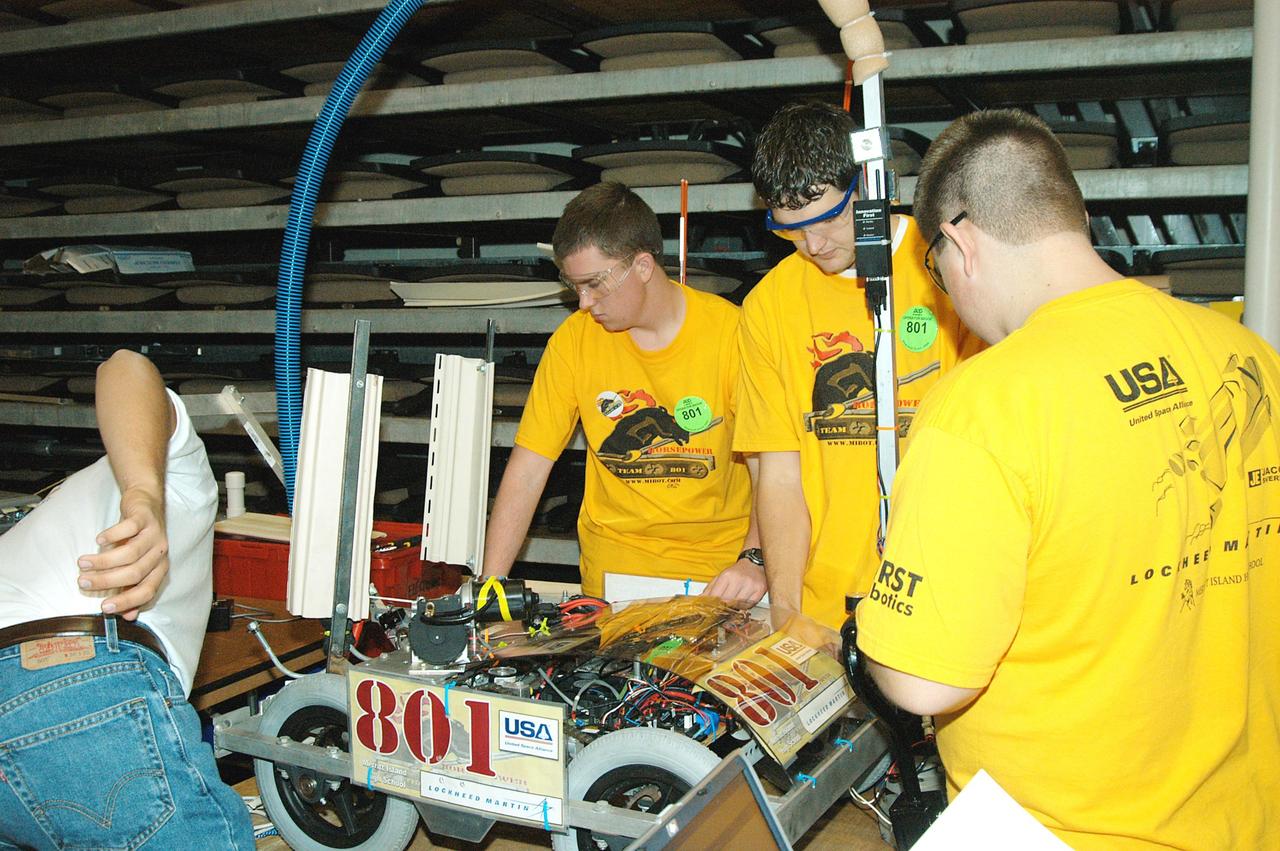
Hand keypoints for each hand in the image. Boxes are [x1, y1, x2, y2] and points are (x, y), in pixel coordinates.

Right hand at [77, 485, 169, 619]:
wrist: (146, 504)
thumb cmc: (137, 539)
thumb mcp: (136, 565)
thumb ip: (131, 589)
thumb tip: (127, 617)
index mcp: (159, 569)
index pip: (147, 591)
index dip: (127, 601)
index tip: (103, 608)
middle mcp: (160, 553)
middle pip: (135, 573)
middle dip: (107, 581)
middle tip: (82, 581)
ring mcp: (154, 534)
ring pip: (130, 553)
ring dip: (103, 560)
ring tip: (82, 563)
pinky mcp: (144, 517)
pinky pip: (129, 528)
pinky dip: (112, 535)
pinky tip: (98, 540)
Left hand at [702, 558, 766, 607]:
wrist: (754, 564)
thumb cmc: (737, 572)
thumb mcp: (721, 577)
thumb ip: (710, 589)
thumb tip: (700, 600)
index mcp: (727, 575)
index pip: (717, 596)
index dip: (713, 604)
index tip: (710, 609)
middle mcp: (739, 579)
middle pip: (727, 601)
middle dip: (723, 607)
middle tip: (721, 609)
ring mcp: (751, 585)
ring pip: (739, 605)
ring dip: (735, 607)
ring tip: (733, 604)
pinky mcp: (760, 590)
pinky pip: (750, 605)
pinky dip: (745, 606)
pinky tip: (743, 602)